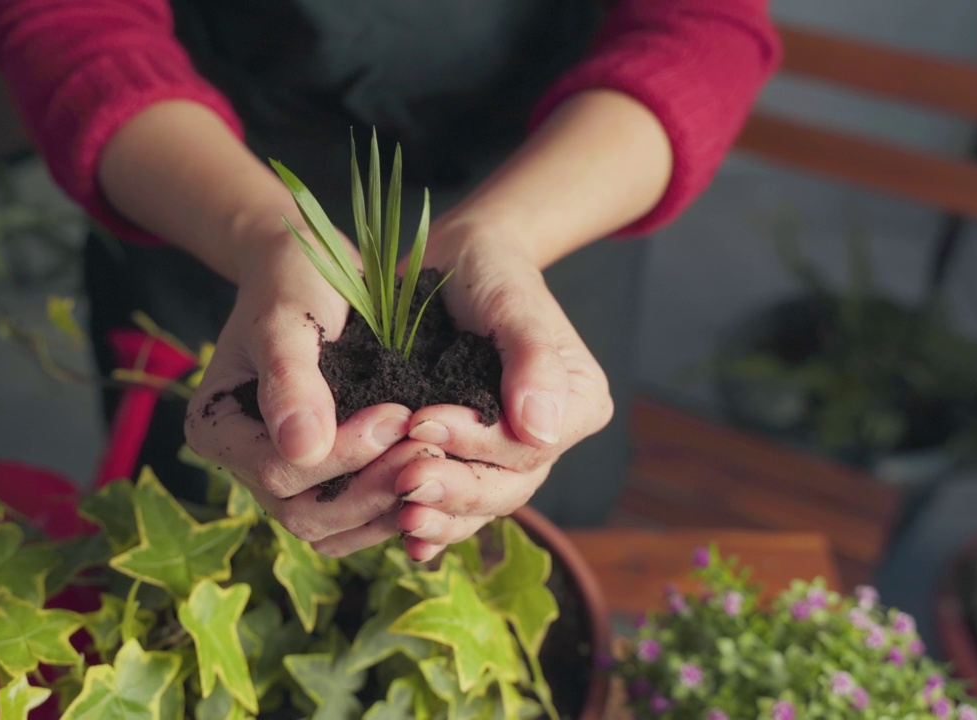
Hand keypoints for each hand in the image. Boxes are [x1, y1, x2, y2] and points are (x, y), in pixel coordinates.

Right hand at [184, 232, 413, 552]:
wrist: (313, 270)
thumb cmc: (292, 280)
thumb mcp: (287, 318)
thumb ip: (290, 379)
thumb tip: (303, 449)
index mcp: (216, 430)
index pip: (277, 472)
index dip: (342, 456)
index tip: (396, 417)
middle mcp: (245, 465)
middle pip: (305, 515)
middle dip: (370, 489)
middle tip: (427, 448)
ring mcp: (286, 479)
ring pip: (335, 529)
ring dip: (388, 506)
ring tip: (435, 463)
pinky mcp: (326, 479)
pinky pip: (357, 518)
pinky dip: (395, 506)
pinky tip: (436, 478)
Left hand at [392, 230, 613, 560]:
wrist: (455, 264)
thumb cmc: (491, 271)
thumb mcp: (512, 300)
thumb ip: (533, 358)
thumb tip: (541, 429)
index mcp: (575, 403)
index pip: (531, 446)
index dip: (478, 444)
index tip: (424, 423)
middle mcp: (546, 438)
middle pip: (507, 485)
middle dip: (456, 489)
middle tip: (405, 482)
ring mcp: (504, 455)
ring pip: (481, 505)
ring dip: (441, 516)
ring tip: (401, 517)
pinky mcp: (464, 458)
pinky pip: (454, 504)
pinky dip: (432, 524)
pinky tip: (405, 541)